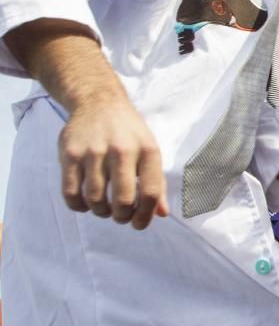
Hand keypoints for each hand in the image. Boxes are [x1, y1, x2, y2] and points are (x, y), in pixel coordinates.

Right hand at [59, 96, 168, 228]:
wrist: (99, 102)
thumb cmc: (129, 132)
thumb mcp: (150, 150)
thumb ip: (156, 182)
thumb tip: (162, 214)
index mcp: (147, 150)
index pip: (151, 193)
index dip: (145, 216)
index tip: (139, 224)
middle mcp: (122, 150)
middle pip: (123, 200)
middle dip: (122, 217)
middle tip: (120, 216)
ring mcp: (94, 151)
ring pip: (96, 199)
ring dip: (101, 211)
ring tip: (104, 208)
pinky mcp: (70, 153)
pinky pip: (71, 192)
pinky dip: (79, 206)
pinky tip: (85, 203)